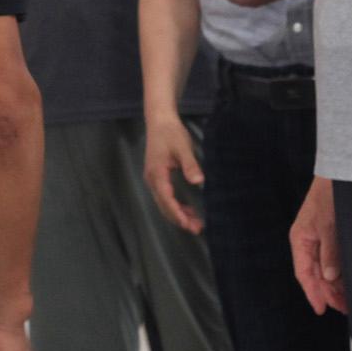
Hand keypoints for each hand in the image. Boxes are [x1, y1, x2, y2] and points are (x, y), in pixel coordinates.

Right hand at [144, 116, 205, 233]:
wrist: (159, 121)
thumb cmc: (171, 133)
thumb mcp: (183, 148)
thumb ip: (190, 165)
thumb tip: (199, 182)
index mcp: (157, 174)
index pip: (166, 199)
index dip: (177, 213)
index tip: (188, 224)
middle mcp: (152, 179)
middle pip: (164, 205)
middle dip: (179, 219)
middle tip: (196, 229)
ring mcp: (153, 179)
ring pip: (163, 203)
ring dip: (178, 214)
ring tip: (195, 223)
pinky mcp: (157, 178)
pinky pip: (165, 197)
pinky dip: (175, 206)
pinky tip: (188, 210)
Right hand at [288, 177, 345, 314]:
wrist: (341, 173)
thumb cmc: (329, 195)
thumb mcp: (329, 225)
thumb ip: (329, 251)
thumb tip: (330, 277)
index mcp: (300, 239)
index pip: (304, 273)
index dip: (313, 293)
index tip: (321, 309)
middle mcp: (307, 242)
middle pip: (315, 274)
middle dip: (328, 292)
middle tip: (344, 308)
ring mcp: (319, 239)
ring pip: (325, 269)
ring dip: (335, 285)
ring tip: (348, 300)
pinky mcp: (330, 236)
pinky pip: (332, 260)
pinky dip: (339, 273)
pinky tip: (348, 282)